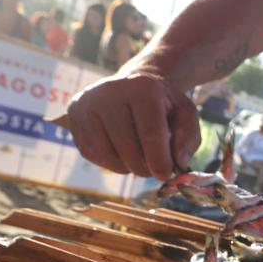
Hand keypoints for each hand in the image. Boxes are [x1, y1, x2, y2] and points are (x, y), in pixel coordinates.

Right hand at [60, 66, 199, 180]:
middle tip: (153, 170)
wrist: (133, 86)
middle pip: (126, 146)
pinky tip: (121, 154)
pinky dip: (108, 162)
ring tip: (138, 160)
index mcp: (143, 88)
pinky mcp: (74, 115)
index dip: (158, 159)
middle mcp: (111, 91)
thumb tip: (178, 162)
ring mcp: (89, 102)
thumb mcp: (185, 114)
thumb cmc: (162, 105)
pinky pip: (90, 152)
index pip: (150, 132)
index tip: (164, 176)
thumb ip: (188, 138)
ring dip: (125, 167)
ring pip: (105, 153)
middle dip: (143, 167)